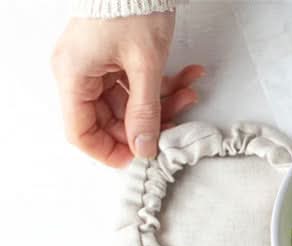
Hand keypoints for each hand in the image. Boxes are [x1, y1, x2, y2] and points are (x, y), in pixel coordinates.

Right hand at [52, 13, 202, 166]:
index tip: (140, 156)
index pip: (80, 133)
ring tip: (189, 95)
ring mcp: (96, 67)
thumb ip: (145, 111)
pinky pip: (135, 87)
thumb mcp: (145, 65)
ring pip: (129, 106)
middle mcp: (79, 73)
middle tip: (177, 126)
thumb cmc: (131, 6)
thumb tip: (144, 149)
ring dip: (162, 105)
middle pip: (109, 122)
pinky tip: (187, 80)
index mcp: (73, 76)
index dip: (109, 152)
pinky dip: (162, 88)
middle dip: (147, 126)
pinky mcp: (114, 60)